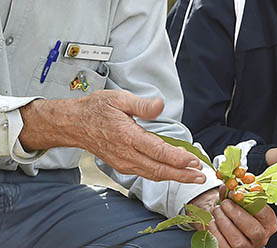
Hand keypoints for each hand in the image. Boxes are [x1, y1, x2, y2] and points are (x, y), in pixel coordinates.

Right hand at [18, 90, 205, 183]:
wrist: (74, 124)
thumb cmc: (96, 109)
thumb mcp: (119, 98)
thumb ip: (142, 105)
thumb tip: (160, 105)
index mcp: (127, 136)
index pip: (158, 152)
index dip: (178, 159)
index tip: (194, 162)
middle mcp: (126, 154)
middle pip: (158, 169)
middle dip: (182, 175)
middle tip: (201, 176)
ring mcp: (123, 162)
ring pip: (153, 174)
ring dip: (174, 176)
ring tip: (192, 176)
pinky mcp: (122, 165)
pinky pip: (145, 173)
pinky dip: (161, 174)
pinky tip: (173, 172)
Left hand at [207, 197, 276, 247]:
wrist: (229, 228)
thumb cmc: (238, 212)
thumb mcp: (241, 201)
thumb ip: (235, 193)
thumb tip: (226, 187)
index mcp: (269, 223)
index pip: (264, 213)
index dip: (249, 201)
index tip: (236, 193)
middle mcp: (261, 238)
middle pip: (252, 229)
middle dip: (235, 214)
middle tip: (225, 203)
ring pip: (237, 240)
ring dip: (224, 221)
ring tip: (217, 211)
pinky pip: (223, 245)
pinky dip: (215, 232)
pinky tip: (213, 222)